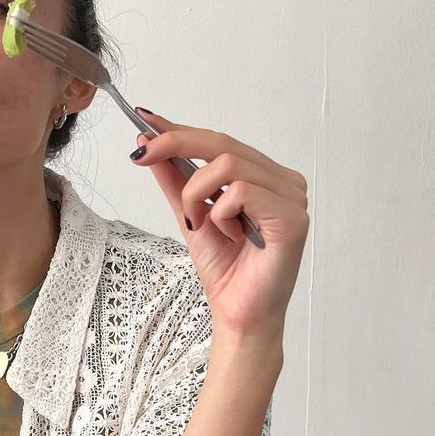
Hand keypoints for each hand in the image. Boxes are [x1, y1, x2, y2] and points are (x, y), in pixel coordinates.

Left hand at [130, 110, 308, 342]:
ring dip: (197, 194)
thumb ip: (174, 179)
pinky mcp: (292, 216)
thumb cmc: (225, 269)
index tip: (144, 121)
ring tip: (198, 223)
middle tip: (143, 155)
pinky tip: (229, 235)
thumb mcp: (189, 214)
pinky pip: (242, 191)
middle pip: (223, 143)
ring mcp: (291, 196)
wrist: (238, 315)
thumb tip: (147, 141)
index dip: (180, 129)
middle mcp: (283, 181)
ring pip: (228, 164)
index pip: (220, 141)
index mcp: (264, 176)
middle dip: (175, 145)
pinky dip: (220, 213)